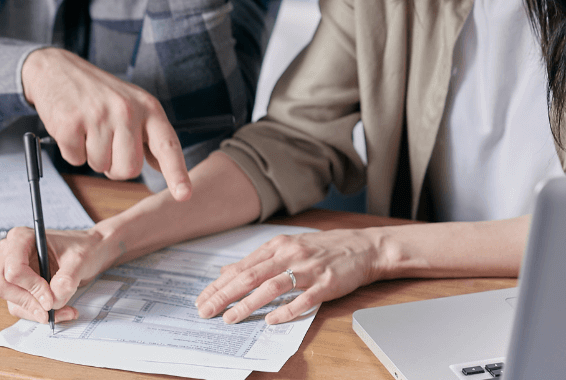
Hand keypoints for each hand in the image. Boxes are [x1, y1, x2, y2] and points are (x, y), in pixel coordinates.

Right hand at [0, 226, 124, 322]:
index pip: (13, 270)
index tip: (51, 298)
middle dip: (29, 302)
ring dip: (37, 312)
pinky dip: (39, 313)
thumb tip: (52, 300)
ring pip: (11, 301)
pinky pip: (20, 307)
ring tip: (65, 310)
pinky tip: (60, 311)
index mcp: (21, 238)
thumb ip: (66, 280)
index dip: (32, 288)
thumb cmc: (83, 248)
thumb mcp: (80, 260)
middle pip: (2, 287)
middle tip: (52, 310)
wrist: (89, 252)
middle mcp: (9, 253)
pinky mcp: (17, 287)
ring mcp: (10, 271)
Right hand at [22, 47, 190, 199]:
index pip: (167, 145)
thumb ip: (149, 135)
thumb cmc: (99, 93)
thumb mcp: (133, 104)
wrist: (57, 69)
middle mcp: (127, 110)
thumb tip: (162, 166)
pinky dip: (72, 151)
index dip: (177, 173)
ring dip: (92, 156)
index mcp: (148, 107)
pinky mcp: (71, 123)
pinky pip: (75, 160)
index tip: (184, 195)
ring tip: (88, 129)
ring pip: (100, 166)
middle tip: (106, 143)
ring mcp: (99, 116)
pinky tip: (73, 128)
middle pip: (129, 169)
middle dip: (115, 167)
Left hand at [194, 228, 383, 324]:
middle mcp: (290, 254)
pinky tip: (271, 320)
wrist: (363, 246)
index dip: (219, 285)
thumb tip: (227, 272)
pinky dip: (286, 310)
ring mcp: (308, 269)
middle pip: (250, 276)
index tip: (202, 299)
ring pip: (272, 287)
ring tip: (230, 318)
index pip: (241, 267)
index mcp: (278, 246)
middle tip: (206, 311)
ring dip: (248, 304)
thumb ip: (258, 260)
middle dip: (225, 295)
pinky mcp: (326, 283)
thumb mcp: (287, 247)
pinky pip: (304, 299)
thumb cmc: (323, 248)